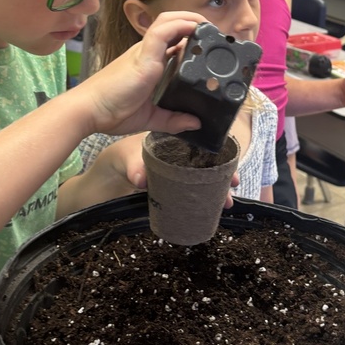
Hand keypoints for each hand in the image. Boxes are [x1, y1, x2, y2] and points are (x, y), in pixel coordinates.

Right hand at [76, 12, 203, 136]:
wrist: (88, 111)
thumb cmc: (111, 112)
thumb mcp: (150, 118)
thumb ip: (173, 120)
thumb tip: (196, 124)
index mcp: (148, 63)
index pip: (171, 40)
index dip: (190, 37)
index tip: (209, 44)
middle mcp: (146, 52)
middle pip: (171, 23)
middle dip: (193, 21)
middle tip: (214, 31)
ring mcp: (143, 51)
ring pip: (167, 20)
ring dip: (190, 18)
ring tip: (209, 25)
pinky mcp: (142, 55)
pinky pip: (162, 31)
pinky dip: (181, 26)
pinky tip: (197, 29)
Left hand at [94, 134, 239, 206]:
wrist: (110, 169)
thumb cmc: (121, 156)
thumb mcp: (127, 158)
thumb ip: (134, 168)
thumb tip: (141, 180)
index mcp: (172, 139)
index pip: (203, 142)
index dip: (221, 153)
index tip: (233, 168)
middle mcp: (179, 152)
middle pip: (208, 159)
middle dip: (224, 172)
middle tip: (234, 187)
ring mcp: (177, 168)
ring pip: (203, 173)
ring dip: (217, 185)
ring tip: (226, 200)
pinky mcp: (173, 182)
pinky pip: (193, 186)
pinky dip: (203, 193)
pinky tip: (211, 204)